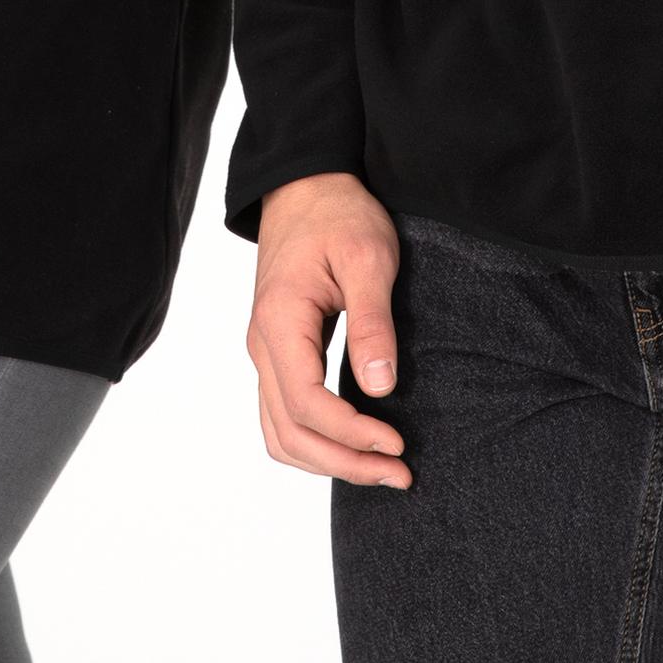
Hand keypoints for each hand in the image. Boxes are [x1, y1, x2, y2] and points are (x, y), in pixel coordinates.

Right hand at [248, 173, 413, 487]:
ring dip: (327, 461)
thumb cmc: (340, 214)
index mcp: (280, 321)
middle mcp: (262, 345)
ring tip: (382, 470)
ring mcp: (265, 352)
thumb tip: (381, 388)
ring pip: (280, 432)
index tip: (397, 445)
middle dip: (344, 463)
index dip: (351, 435)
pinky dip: (315, 443)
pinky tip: (354, 445)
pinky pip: (283, 416)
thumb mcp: (368, 257)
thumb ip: (373, 322)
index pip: (306, 402)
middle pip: (289, 431)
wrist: (306, 187)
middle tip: (400, 475)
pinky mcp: (277, 354)